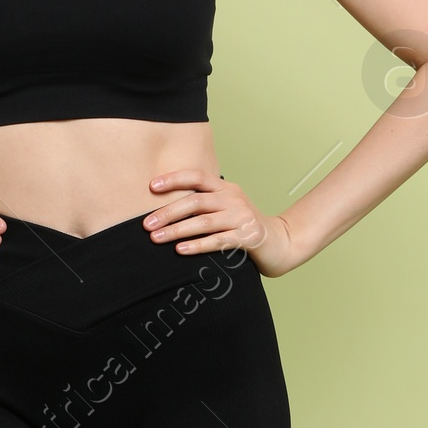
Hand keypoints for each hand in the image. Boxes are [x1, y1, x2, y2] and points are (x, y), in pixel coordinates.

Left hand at [142, 170, 301, 274]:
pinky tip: (181, 250)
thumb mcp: (225, 208)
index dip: (174, 179)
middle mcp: (233, 198)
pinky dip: (197, 245)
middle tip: (147, 224)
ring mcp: (242, 217)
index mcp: (225, 188)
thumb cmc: (244, 226)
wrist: (280, 242)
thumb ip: (203, 204)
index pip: (197, 177)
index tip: (151, 187)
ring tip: (157, 239)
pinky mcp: (248, 237)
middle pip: (196, 201)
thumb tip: (163, 210)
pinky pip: (218, 241)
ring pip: (204, 222)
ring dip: (177, 231)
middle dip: (168, 212)